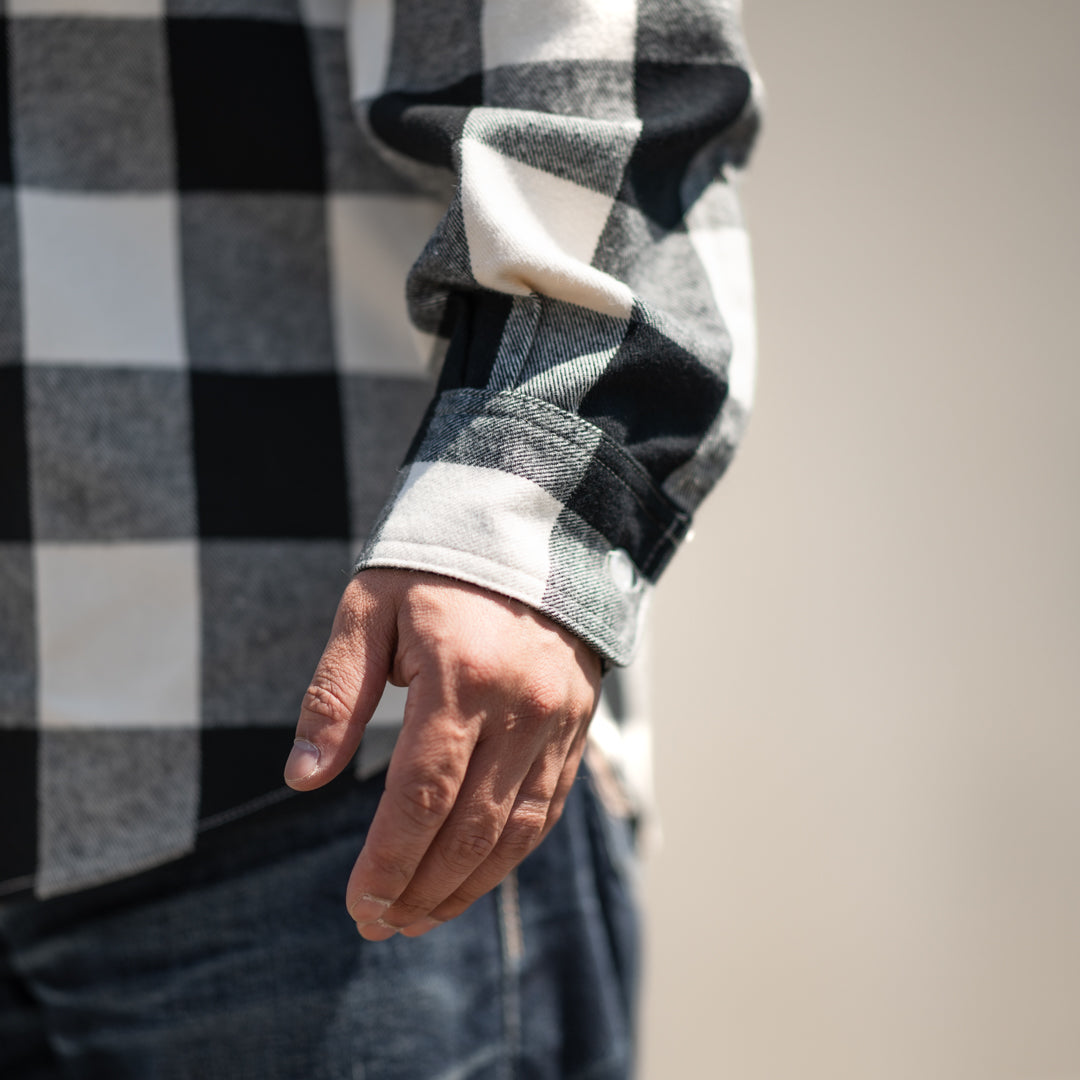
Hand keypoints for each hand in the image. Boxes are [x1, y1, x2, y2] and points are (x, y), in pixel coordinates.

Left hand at [284, 568, 601, 939]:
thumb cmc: (433, 570)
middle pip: (469, 827)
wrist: (528, 531)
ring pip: (515, 831)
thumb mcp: (367, 611)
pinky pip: (546, 809)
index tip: (358, 904)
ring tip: (419, 918)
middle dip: (420, 888)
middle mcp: (518, 706)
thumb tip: (303, 778)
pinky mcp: (576, 726)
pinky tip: (473, 879)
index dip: (388, 860)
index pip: (421, 794)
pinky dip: (509, 855)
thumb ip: (336, 695)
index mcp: (461, 675)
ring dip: (466, 887)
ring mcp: (556, 720)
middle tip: (378, 924)